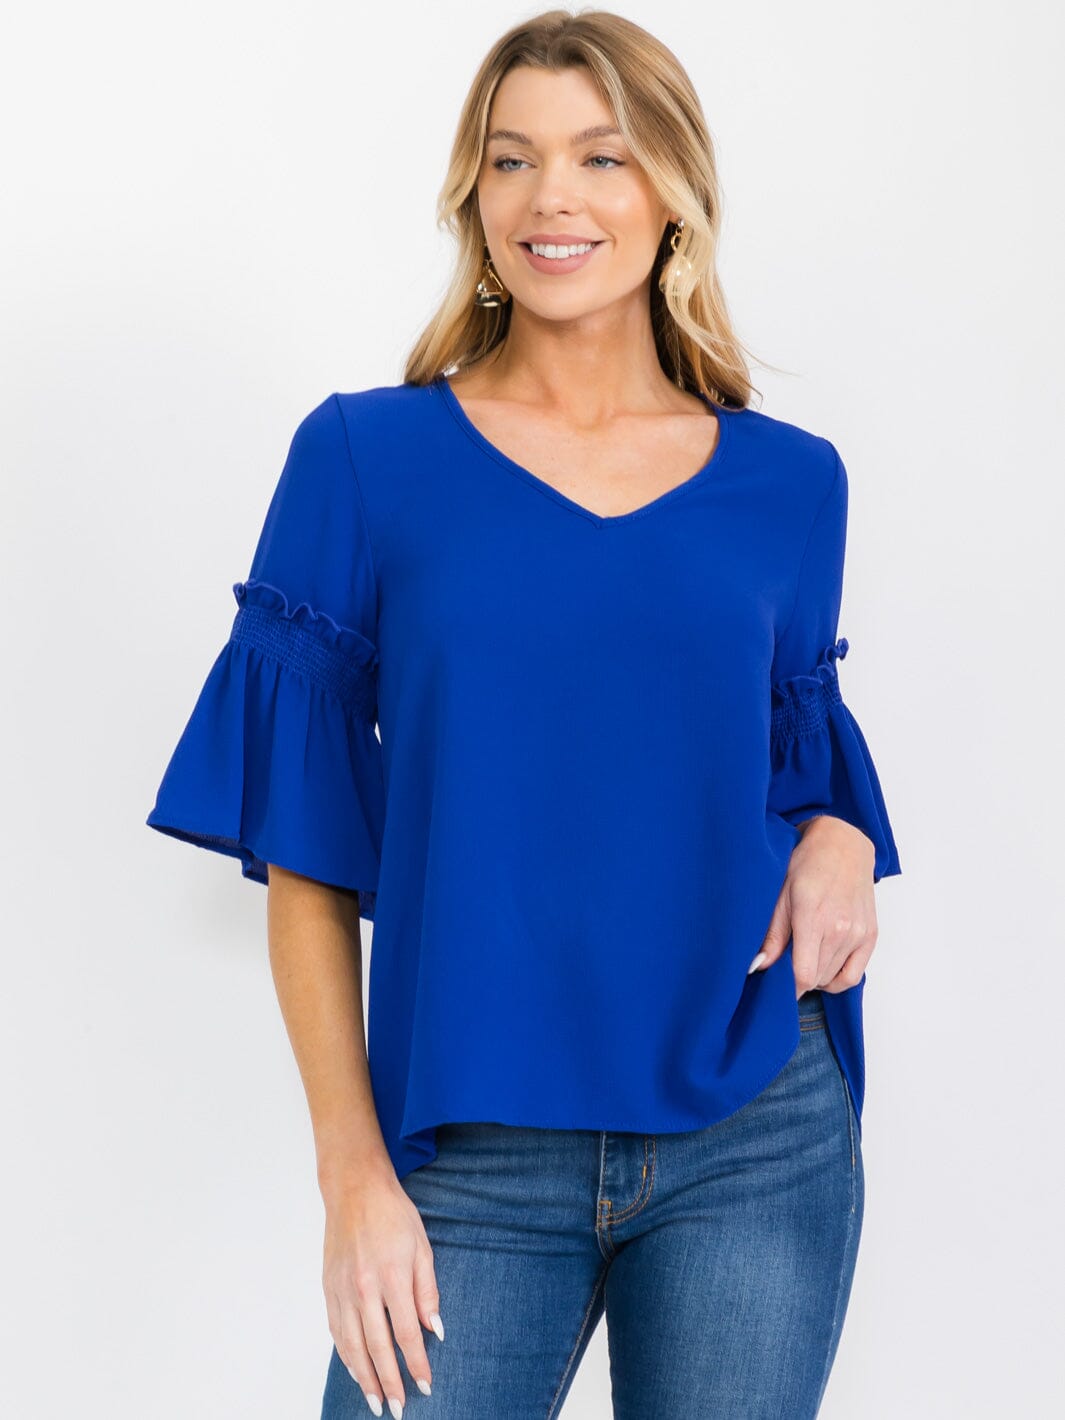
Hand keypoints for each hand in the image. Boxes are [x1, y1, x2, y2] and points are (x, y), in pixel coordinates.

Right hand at [322, 1171, 442, 1416]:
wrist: (355, 1189)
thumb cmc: (393, 1215)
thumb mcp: (422, 1247)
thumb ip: (428, 1291)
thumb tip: (436, 1330)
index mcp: (392, 1276)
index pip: (407, 1332)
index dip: (416, 1363)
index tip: (425, 1385)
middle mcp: (364, 1288)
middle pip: (377, 1347)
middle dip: (389, 1381)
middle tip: (397, 1408)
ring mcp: (342, 1289)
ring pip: (352, 1345)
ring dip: (364, 1377)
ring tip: (375, 1401)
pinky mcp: (328, 1287)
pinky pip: (336, 1330)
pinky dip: (346, 1355)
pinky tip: (356, 1370)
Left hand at [752, 815, 878, 995]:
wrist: (842, 845)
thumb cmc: (807, 864)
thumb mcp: (781, 896)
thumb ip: (772, 936)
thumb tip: (758, 966)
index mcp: (813, 919)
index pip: (803, 975)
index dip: (789, 988)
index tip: (778, 990)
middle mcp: (840, 929)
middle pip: (817, 978)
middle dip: (799, 979)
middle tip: (786, 966)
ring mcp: (858, 933)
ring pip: (834, 978)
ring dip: (817, 977)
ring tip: (804, 960)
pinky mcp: (871, 935)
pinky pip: (854, 974)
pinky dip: (838, 979)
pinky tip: (824, 968)